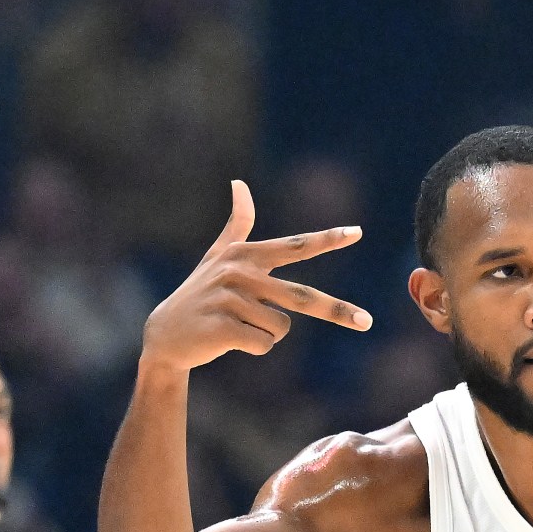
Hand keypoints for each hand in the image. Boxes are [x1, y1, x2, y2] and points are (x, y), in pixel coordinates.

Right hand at [142, 180, 371, 370]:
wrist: (164, 334)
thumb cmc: (199, 294)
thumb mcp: (218, 256)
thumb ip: (237, 224)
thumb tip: (240, 183)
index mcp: (246, 255)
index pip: (295, 246)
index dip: (326, 239)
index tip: (357, 232)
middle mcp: (240, 272)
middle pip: (302, 296)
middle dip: (338, 311)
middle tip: (368, 322)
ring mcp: (230, 299)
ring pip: (280, 327)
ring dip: (266, 335)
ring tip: (238, 327)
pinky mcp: (224, 327)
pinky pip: (263, 344)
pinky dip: (253, 348)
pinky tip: (229, 340)